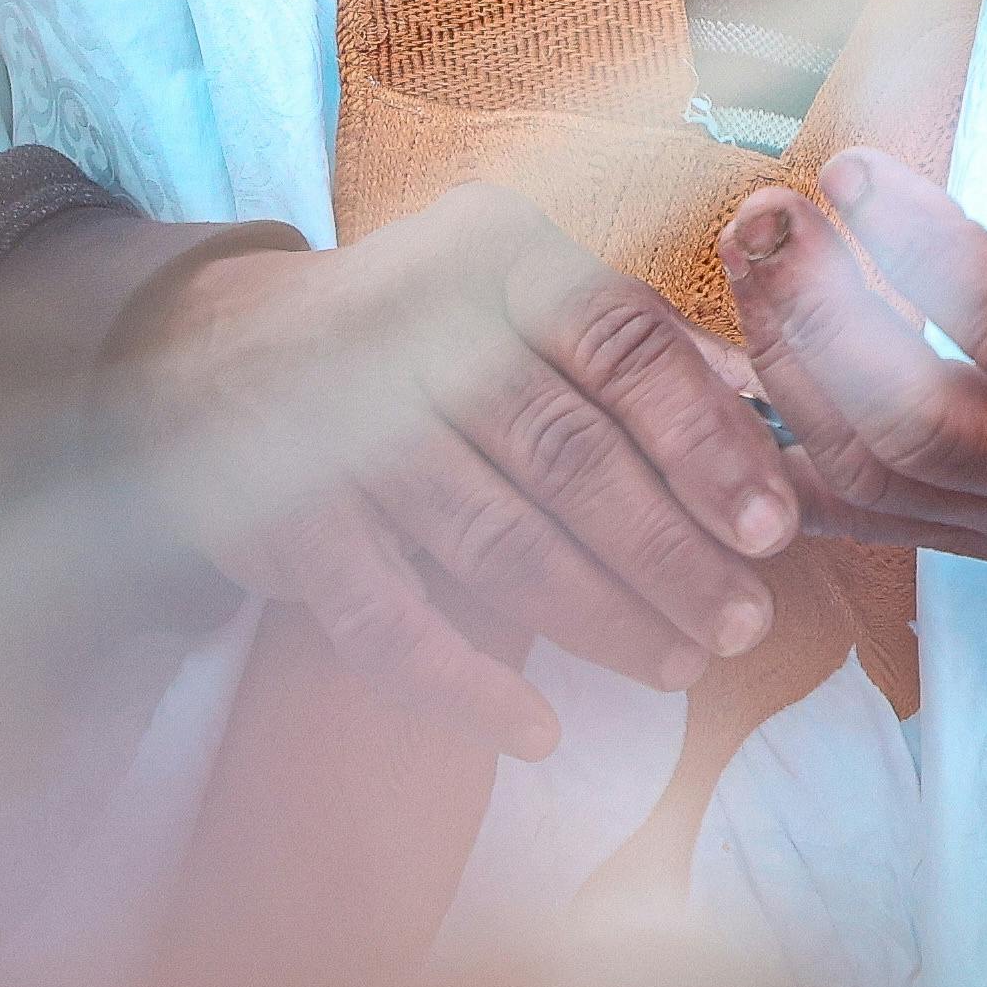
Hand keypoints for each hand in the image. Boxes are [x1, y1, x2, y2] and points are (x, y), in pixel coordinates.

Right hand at [120, 184, 807, 758]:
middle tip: (744, 623)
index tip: (774, 527)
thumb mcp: (517, 293)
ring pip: (496, 541)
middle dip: (669, 551)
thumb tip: (773, 413)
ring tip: (676, 665)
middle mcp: (414, 329)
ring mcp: (343, 429)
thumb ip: (637, 344)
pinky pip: (391, 625)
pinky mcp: (288, 524)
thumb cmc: (415, 333)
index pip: (622, 345)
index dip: (706, 440)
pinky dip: (468, 686)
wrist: (212, 356)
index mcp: (494, 254)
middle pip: (569, 453)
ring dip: (599, 617)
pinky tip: (538, 731)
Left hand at [721, 20, 986, 610]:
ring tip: (759, 253)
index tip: (857, 167)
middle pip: (919, 427)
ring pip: (873, 480)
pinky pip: (865, 518)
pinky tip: (746, 356)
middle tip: (769, 214)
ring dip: (789, 370)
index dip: (925, 252)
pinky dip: (785, 447)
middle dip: (821, 319)